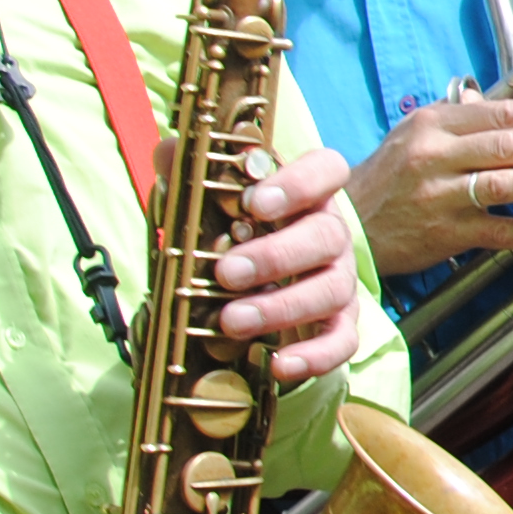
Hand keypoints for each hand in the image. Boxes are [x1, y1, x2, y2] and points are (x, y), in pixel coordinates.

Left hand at [206, 142, 368, 382]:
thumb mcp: (212, 201)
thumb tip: (169, 149)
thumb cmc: (237, 234)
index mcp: (306, 194)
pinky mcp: (340, 324)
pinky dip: (316, 355)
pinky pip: (343, 340)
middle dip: (276, 255)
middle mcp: (330, 233)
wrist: (262, 283)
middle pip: (328, 235)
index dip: (299, 183)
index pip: (327, 170)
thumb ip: (193, 173)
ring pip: (332, 289)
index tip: (254, 203)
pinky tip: (280, 364)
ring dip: (282, 306)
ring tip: (231, 321)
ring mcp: (339, 279)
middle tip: (226, 273)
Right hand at [344, 98, 512, 278]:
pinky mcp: (444, 233)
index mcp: (434, 124)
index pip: (500, 114)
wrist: (346, 223)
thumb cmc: (387, 178)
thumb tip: (511, 105)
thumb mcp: (416, 133)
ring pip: (504, 184)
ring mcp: (439, 196)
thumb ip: (464, 116)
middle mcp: (435, 156)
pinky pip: (498, 232)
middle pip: (507, 145)